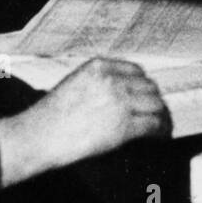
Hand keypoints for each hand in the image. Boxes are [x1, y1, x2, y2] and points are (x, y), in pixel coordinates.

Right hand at [0, 58, 169, 186]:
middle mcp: (113, 80)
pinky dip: (161, 130)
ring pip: (155, 104)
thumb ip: (98, 82)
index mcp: (99, 66)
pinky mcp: (124, 125)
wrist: (38, 136)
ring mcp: (120, 101)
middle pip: (148, 86)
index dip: (143, 83)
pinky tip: (161, 135)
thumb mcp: (74, 83)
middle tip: (155, 110)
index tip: (145, 92)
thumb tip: (121, 92)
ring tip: (163, 123)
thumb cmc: (49, 115)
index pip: (135, 70)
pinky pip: (153, 124)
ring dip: (160, 114)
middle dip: (152, 98)